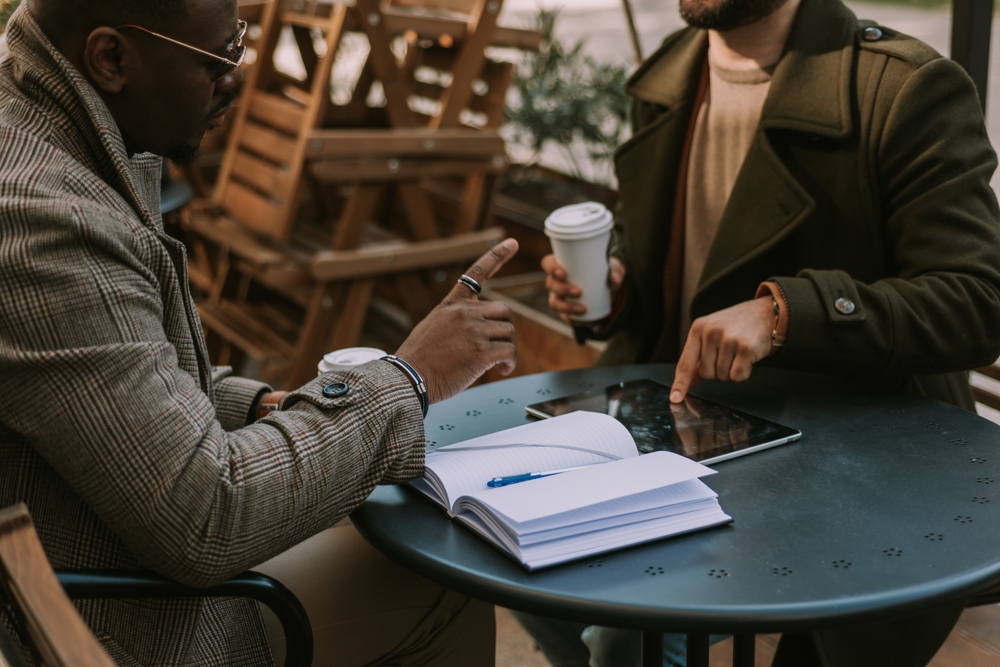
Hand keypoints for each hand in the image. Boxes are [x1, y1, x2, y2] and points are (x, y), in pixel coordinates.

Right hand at [395, 239, 518, 403]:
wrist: (408, 379)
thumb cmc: (419, 361)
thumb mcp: (433, 328)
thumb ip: (456, 322)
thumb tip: (479, 331)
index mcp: (452, 305)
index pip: (477, 273)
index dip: (497, 256)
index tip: (512, 242)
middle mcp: (464, 313)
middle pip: (504, 311)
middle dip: (506, 330)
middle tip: (499, 348)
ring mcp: (473, 331)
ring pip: (509, 331)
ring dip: (508, 348)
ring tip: (498, 364)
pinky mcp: (481, 352)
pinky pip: (509, 352)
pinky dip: (510, 363)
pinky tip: (501, 370)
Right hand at [542, 255, 624, 324]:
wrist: (607, 290)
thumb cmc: (605, 272)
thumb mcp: (614, 268)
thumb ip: (616, 271)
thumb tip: (614, 279)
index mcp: (562, 265)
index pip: (548, 263)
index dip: (551, 268)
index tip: (563, 273)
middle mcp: (556, 281)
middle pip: (550, 284)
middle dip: (562, 289)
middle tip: (578, 292)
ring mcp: (558, 296)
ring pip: (555, 303)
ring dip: (566, 307)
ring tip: (582, 309)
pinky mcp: (565, 310)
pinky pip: (564, 316)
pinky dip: (571, 319)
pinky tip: (580, 319)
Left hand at [670, 297, 774, 402]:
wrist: (765, 313)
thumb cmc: (736, 325)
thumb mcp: (712, 334)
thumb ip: (698, 357)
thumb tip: (689, 382)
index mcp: (698, 329)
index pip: (685, 363)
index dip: (680, 383)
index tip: (675, 398)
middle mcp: (711, 332)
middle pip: (707, 374)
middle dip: (718, 370)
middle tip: (729, 354)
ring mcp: (728, 339)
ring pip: (722, 376)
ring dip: (731, 370)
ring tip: (739, 352)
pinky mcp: (746, 348)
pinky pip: (737, 376)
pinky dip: (744, 372)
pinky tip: (748, 357)